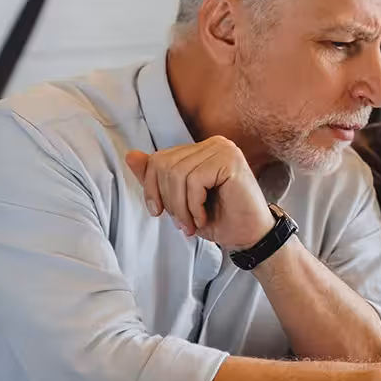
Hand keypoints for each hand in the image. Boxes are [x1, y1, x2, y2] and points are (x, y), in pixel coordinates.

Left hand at [126, 136, 272, 250]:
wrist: (249, 237)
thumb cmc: (219, 219)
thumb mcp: (179, 200)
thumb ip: (156, 178)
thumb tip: (131, 155)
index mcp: (201, 149)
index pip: (159, 159)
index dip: (152, 188)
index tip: (160, 213)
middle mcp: (214, 143)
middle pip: (164, 165)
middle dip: (168, 200)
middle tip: (182, 223)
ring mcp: (224, 149)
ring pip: (177, 174)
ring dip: (181, 207)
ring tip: (192, 224)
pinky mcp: (230, 161)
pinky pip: (194, 180)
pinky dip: (194, 205)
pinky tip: (204, 217)